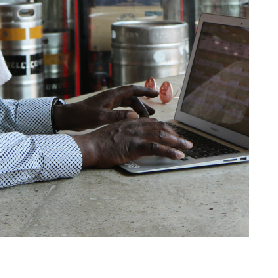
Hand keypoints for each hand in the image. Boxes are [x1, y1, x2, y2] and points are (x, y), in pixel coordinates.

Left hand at [53, 85, 157, 131]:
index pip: (131, 90)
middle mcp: (111, 97)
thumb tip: (134, 117)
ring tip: (148, 117)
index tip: (156, 93)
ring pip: (127, 103)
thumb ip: (117, 116)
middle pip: (131, 97)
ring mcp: (108, 103)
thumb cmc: (83, 116)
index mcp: (111, 95)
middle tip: (153, 113)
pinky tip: (134, 120)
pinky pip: (122, 108)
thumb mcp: (100, 117)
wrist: (69, 117)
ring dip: (137, 109)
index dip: (144, 91)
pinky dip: (130, 113)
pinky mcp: (105, 109)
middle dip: (143, 104)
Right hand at [72, 118, 192, 167]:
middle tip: (186, 141)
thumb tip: (131, 137)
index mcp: (129, 122)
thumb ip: (124, 132)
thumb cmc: (97, 143)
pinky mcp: (135, 146)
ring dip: (178, 142)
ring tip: (188, 147)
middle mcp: (134, 125)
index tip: (174, 134)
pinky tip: (178, 155)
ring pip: (162, 136)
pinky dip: (170, 152)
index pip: (152, 122)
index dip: (165, 128)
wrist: (89, 146)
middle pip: (160, 127)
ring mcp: (135, 135)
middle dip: (175, 134)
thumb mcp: (112, 133)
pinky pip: (156, 148)